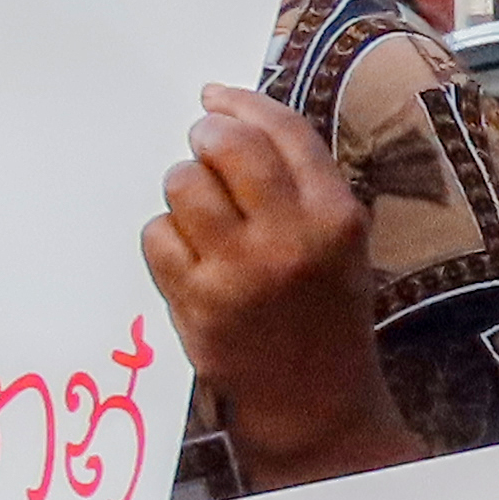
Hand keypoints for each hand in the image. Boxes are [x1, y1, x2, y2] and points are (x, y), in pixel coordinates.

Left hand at [144, 84, 418, 489]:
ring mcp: (241, 273)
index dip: (240, 103)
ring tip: (198, 214)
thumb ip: (301, 180)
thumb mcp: (341, 240)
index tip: (214, 98)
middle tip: (200, 150)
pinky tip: (187, 257)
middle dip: (203, 138)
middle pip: (225, 147)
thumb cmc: (324, 310)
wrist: (315, 401)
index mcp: (336, 216)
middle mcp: (291, 239)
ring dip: (182, 189)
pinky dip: (164, 238)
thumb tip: (229, 112)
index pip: (282, 131)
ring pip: (182, 186)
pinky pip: (156, 236)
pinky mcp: (198, 304)